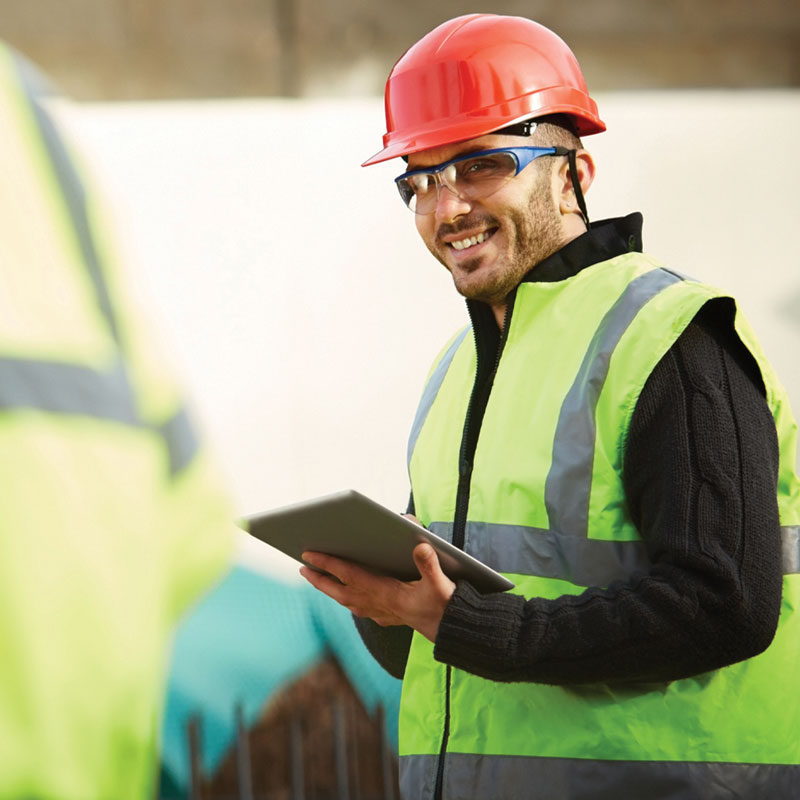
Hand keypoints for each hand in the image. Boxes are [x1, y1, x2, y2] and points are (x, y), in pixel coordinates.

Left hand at [299, 541, 455, 642]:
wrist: (456, 632)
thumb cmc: (447, 606)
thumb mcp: (440, 583)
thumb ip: (429, 565)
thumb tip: (419, 545)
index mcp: (386, 594)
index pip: (350, 576)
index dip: (328, 564)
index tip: (308, 555)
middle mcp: (380, 605)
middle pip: (342, 592)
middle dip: (320, 580)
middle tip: (302, 567)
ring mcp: (384, 613)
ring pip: (349, 602)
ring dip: (332, 591)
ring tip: (318, 580)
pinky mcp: (391, 618)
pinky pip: (362, 609)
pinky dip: (350, 601)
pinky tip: (350, 599)